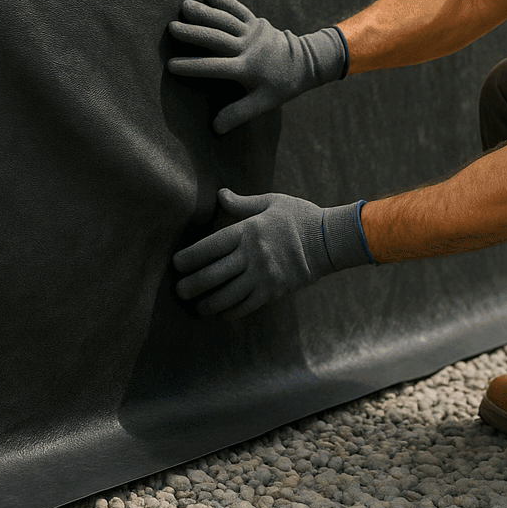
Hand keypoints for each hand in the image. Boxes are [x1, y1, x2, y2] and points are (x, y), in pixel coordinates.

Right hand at [167, 0, 346, 133]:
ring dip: (205, 12)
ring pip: (226, 20)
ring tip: (183, 6)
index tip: (171, 66)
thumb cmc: (281, 85)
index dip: (193, 67)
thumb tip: (215, 129)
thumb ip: (238, 114)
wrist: (305, 63)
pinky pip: (239, 9)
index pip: (215, 68)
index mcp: (247, 69)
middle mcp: (248, 48)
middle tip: (171, 28)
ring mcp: (253, 32)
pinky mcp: (256, 22)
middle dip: (194, 33)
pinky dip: (225, 0)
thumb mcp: (263, 104)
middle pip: (217, 39)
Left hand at [174, 190, 372, 318]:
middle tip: (179, 291)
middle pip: (212, 275)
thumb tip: (219, 194)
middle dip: (191, 286)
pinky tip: (220, 312)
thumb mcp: (272, 202)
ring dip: (207, 304)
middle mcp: (252, 256)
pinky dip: (230, 312)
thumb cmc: (300, 217)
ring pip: (226, 296)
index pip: (209, 247)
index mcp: (249, 231)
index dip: (188, 258)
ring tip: (196, 306)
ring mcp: (263, 276)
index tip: (177, 264)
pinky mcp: (274, 292)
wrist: (330, 241)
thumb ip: (242, 203)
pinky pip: (246, 306)